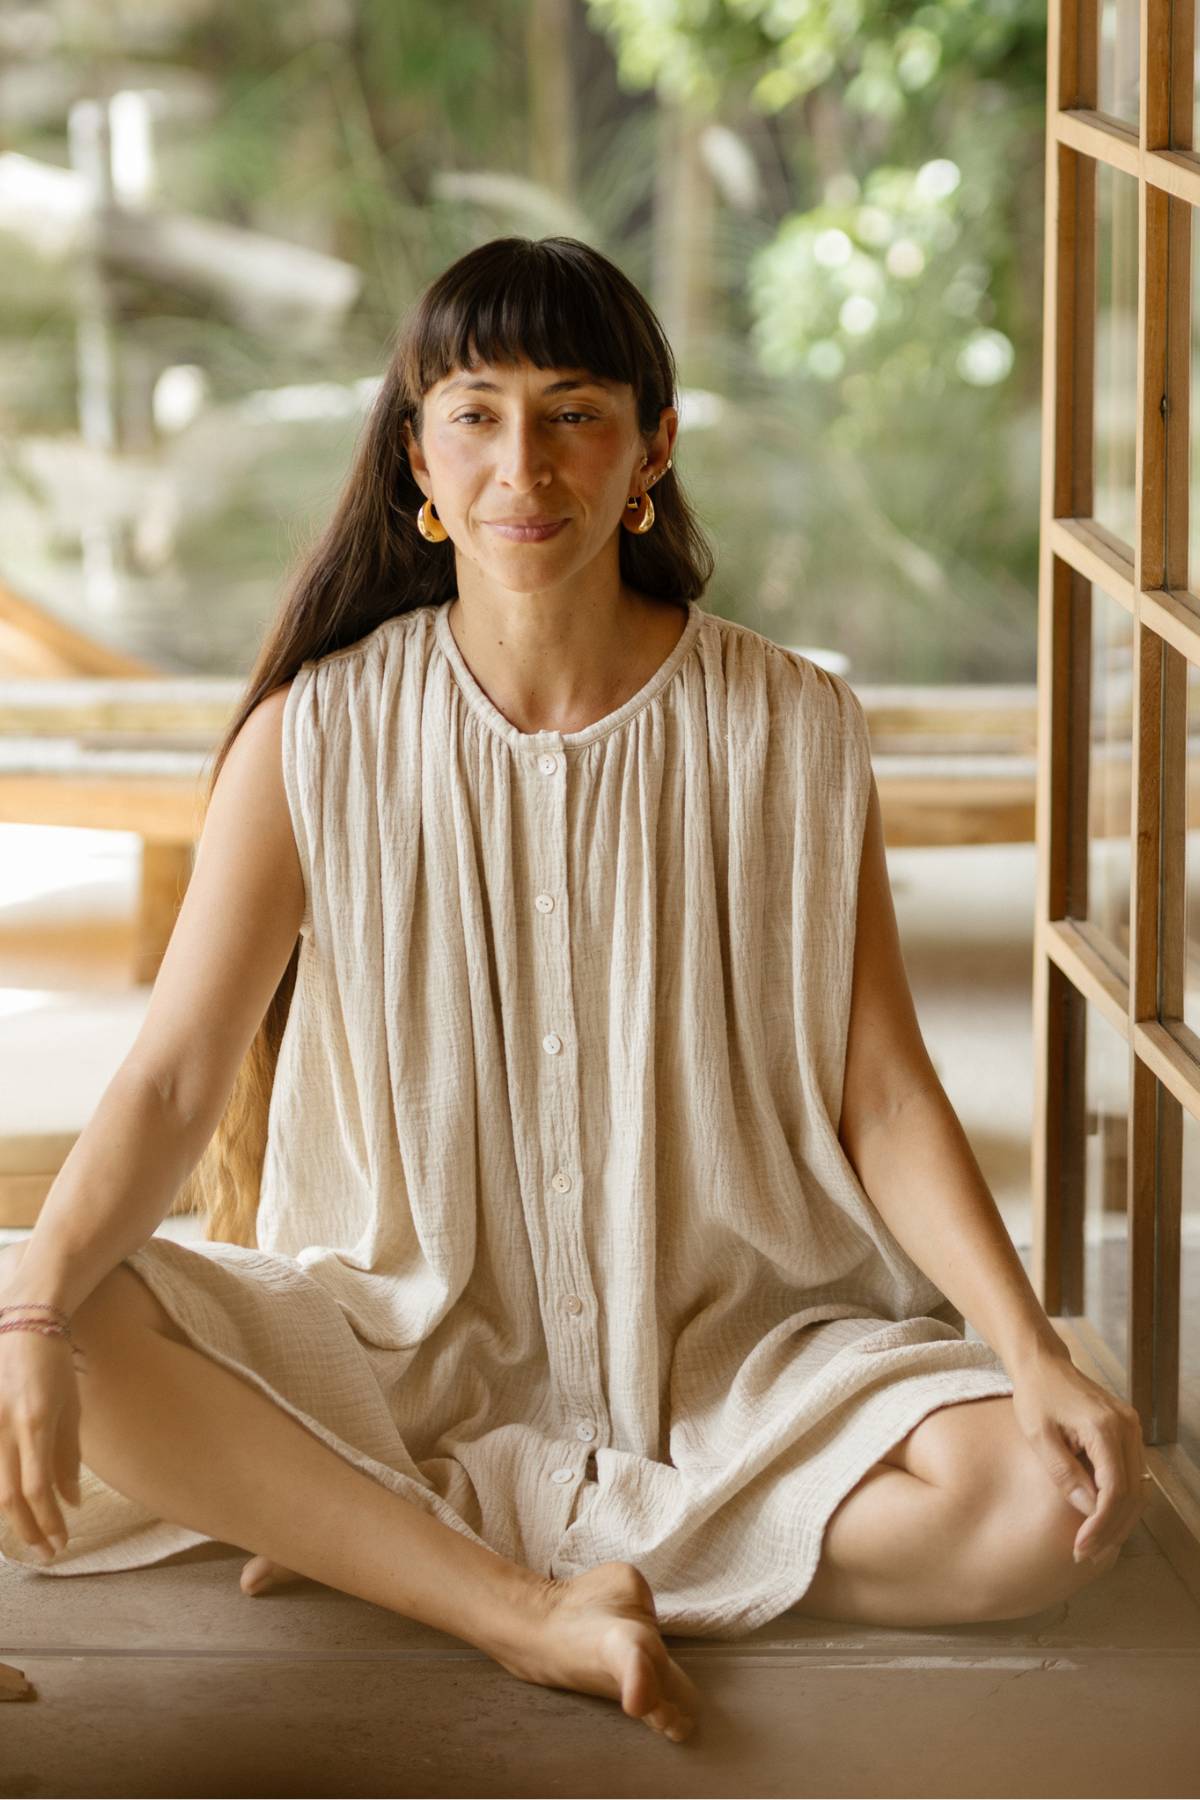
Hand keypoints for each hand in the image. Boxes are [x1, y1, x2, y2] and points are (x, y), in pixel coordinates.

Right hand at [0, 1326, 82, 1560]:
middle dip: (28, 1530)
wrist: (21, 1324)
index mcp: (34, 1423)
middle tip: (47, 1551)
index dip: (49, 1522)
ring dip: (12, 1518)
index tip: (62, 1542)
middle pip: (8, 1498)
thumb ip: (68, 1457)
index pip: (38, 1489)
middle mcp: (4, 1428)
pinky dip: (1, 1492)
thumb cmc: (52, 1365)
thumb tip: (72, 1502)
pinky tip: (13, 1508)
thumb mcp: (70, 1407)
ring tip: (32, 1536)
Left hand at [1010, 1349, 1148, 1563]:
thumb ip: (1064, 1473)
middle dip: (1110, 1529)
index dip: (1100, 1525)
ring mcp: (1132, 1427)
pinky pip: (1130, 1474)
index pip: (1114, 1490)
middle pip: (1131, 1494)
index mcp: (1105, 1427)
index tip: (1080, 1548)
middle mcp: (1127, 1427)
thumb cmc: (1035, 1396)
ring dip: (1117, 1519)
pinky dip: (1118, 1501)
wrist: (1043, 1364)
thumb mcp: (1039, 1436)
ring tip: (1091, 1544)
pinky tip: (1099, 1519)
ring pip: (1137, 1487)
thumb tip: (1088, 1510)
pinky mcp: (1128, 1430)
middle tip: (1085, 1554)